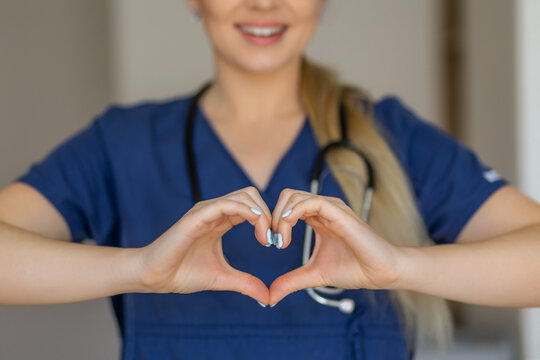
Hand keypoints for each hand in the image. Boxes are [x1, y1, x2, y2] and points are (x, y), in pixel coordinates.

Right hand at [136, 187, 272, 304]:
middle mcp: (215, 211)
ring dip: (261, 213)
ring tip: (265, 237)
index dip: (268, 220)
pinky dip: (247, 211)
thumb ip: (245, 283)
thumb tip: (267, 298)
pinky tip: (256, 228)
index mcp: (221, 221)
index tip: (275, 242)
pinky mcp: (197, 216)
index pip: (252, 207)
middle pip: (252, 195)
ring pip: (244, 196)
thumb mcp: (222, 278)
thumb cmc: (183, 273)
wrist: (155, 277)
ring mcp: (206, 211)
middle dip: (269, 213)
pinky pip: (226, 204)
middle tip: (274, 239)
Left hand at [268, 189, 400, 305]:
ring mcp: (331, 208)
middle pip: (286, 196)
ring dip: (279, 216)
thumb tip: (270, 296)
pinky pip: (311, 202)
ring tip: (280, 240)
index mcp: (316, 218)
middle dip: (272, 216)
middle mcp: (323, 209)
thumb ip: (292, 281)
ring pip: (294, 196)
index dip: (273, 220)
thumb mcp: (314, 274)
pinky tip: (288, 232)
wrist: (380, 273)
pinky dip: (293, 212)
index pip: (286, 205)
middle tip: (272, 241)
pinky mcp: (339, 213)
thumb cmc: (353, 269)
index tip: (270, 243)